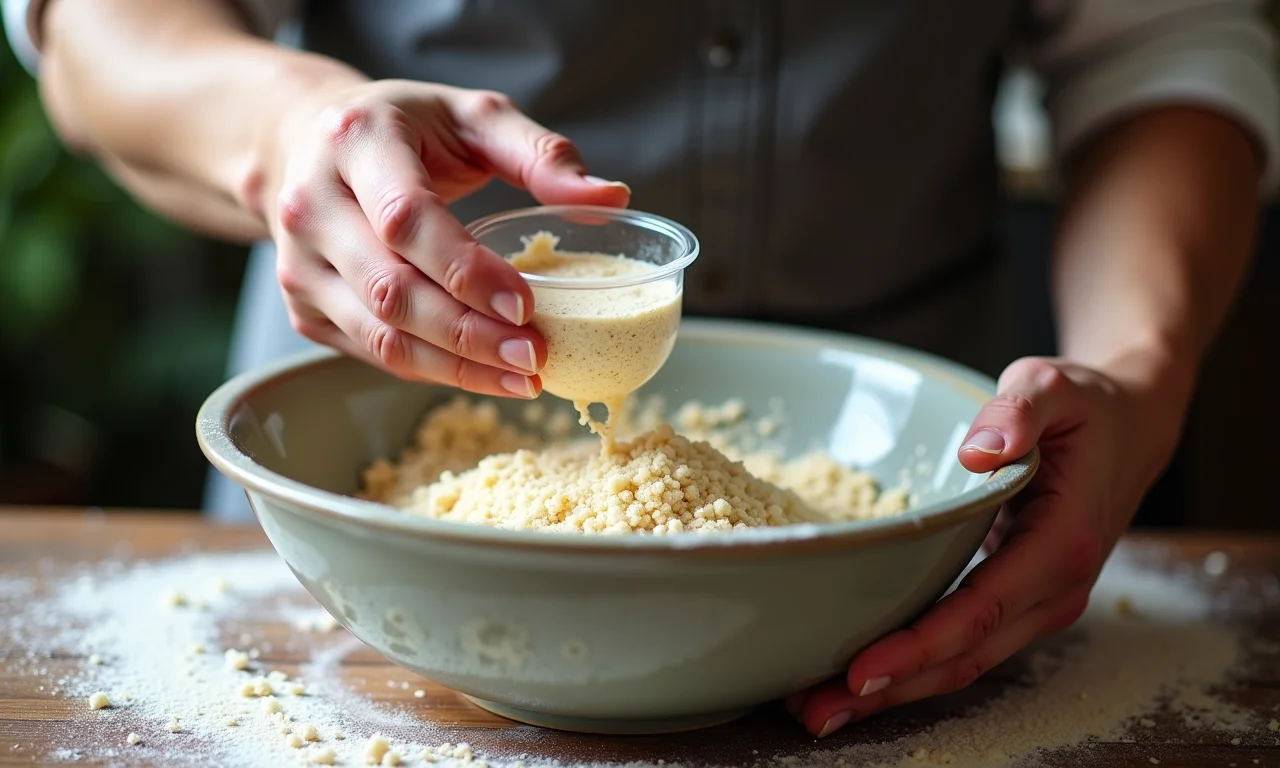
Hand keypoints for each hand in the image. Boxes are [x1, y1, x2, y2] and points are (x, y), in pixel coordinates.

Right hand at [262, 79, 630, 396]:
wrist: (307, 141)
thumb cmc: (407, 128)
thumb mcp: (473, 116)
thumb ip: (542, 154)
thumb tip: (614, 199)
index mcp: (355, 143)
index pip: (407, 220)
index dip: (466, 270)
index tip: (525, 304)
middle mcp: (312, 205)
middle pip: (392, 290)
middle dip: (470, 334)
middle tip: (535, 357)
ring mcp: (299, 263)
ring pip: (380, 335)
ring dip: (456, 367)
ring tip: (522, 378)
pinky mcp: (303, 306)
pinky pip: (373, 353)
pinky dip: (432, 371)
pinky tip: (484, 375)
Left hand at [787, 355, 1185, 736]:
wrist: (1128, 429)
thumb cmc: (1085, 409)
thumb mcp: (1054, 386)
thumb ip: (1018, 410)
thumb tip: (978, 449)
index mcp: (1060, 544)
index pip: (980, 610)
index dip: (919, 646)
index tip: (859, 670)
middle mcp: (1053, 590)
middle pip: (964, 658)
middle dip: (889, 691)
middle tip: (814, 711)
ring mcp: (1037, 604)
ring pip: (962, 664)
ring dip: (893, 692)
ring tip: (817, 709)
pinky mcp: (1018, 603)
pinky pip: (964, 646)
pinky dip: (913, 667)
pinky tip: (858, 677)